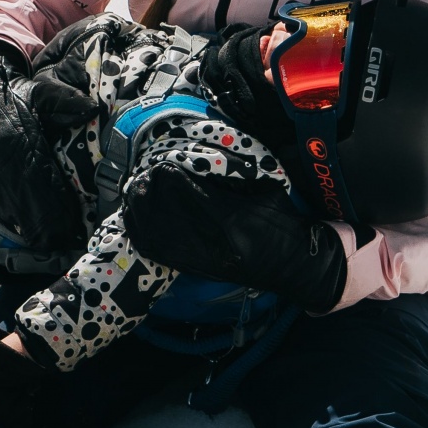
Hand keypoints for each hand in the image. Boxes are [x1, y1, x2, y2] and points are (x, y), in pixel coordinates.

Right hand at [0, 46, 85, 252]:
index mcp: (15, 142)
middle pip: (27, 210)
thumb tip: (91, 109)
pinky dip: (20, 222)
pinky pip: (1, 210)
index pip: (41, 188)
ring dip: (35, 231)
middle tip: (70, 244)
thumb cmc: (19, 94)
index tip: (76, 231)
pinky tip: (37, 231)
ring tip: (58, 243)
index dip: (59, 213)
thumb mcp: (44, 91)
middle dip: (50, 231)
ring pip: (13, 216)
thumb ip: (66, 102)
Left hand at [121, 164, 348, 311]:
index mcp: (233, 218)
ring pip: (155, 233)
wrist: (293, 265)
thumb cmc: (283, 223)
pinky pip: (157, 252)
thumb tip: (199, 157)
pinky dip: (140, 232)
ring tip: (137, 191)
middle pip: (165, 212)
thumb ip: (234, 174)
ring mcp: (202, 259)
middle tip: (145, 174)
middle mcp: (214, 242)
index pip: (188, 192)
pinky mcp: (196, 269)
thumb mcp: (267, 190)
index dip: (170, 174)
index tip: (164, 162)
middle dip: (150, 190)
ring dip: (141, 209)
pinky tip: (134, 216)